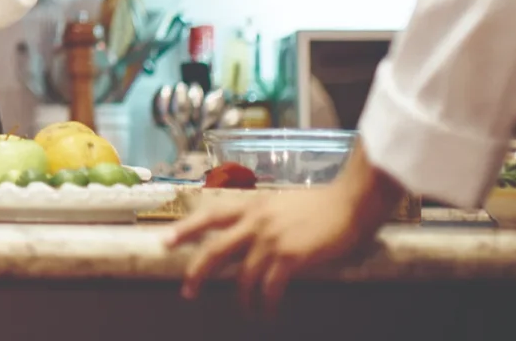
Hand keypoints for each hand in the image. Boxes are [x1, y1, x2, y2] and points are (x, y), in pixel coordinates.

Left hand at [165, 143, 399, 313]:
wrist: (350, 202)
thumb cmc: (321, 204)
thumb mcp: (280, 203)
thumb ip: (261, 219)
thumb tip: (246, 241)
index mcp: (252, 205)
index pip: (209, 215)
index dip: (186, 228)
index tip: (165, 241)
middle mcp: (255, 221)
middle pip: (215, 249)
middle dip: (198, 272)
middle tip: (188, 292)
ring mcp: (270, 239)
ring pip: (243, 276)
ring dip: (243, 299)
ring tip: (246, 312)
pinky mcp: (289, 257)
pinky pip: (269, 288)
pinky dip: (266, 304)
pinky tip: (268, 313)